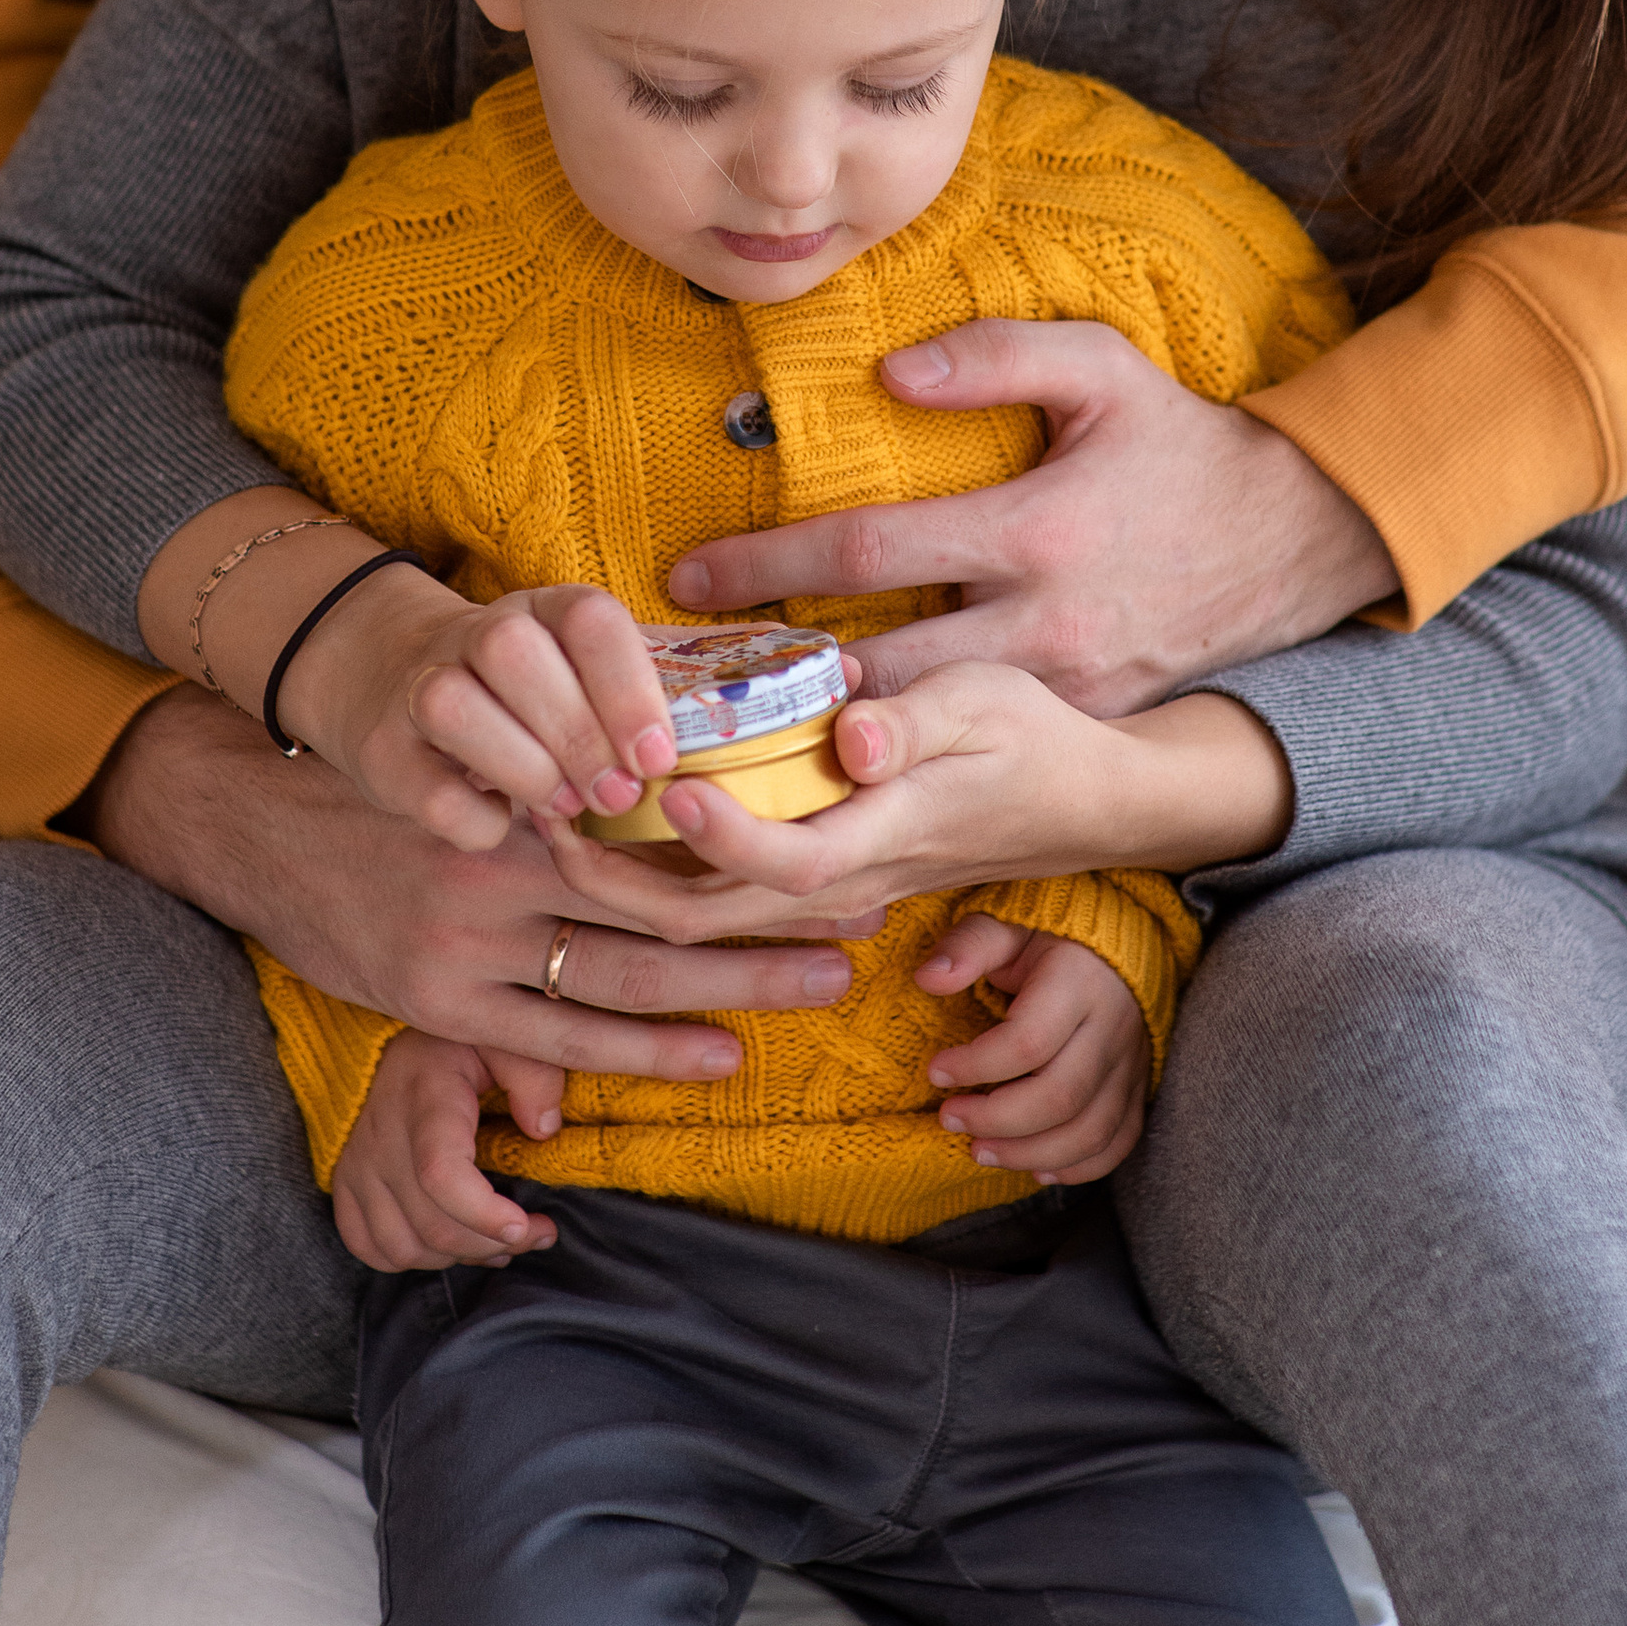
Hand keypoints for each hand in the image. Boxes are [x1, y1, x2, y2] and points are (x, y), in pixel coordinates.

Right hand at [78, 688, 877, 1069]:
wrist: (259, 821)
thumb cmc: (399, 787)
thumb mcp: (486, 768)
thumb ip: (568, 792)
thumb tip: (680, 793)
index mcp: (529, 795)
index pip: (660, 825)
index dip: (749, 843)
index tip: (830, 847)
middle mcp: (509, 867)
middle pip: (664, 901)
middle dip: (767, 920)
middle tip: (862, 925)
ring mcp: (472, 943)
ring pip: (626, 974)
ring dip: (733, 986)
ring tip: (819, 984)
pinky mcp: (438, 1002)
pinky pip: (558, 1036)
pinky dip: (643, 1051)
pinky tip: (717, 1053)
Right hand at [136, 487, 680, 851]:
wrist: (396, 681)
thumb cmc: (528, 699)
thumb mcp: (580, 681)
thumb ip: (629, 711)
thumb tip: (702, 775)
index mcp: (542, 610)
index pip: (587, 618)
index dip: (627, 687)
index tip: (658, 756)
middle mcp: (476, 634)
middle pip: (515, 653)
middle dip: (578, 733)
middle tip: (619, 796)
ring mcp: (417, 686)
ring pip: (455, 706)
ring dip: (523, 767)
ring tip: (565, 807)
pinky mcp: (382, 751)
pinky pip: (427, 787)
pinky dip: (473, 818)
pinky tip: (502, 823)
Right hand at [332, 1032, 567, 1272]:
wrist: (389, 1042)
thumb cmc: (456, 1044)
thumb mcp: (503, 1040)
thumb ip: (533, 1076)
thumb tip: (544, 1129)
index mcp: (426, 1101)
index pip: (440, 1173)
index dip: (483, 1213)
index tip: (526, 1225)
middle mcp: (383, 1139)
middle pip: (432, 1225)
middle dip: (495, 1244)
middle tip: (538, 1233)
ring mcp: (357, 1166)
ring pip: (404, 1249)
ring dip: (458, 1257)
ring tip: (498, 1240)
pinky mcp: (345, 1184)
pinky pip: (369, 1248)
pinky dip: (412, 1259)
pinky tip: (450, 1243)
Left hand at [529, 664, 1289, 942]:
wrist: (1086, 803)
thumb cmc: (1033, 737)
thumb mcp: (988, 702)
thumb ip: (916, 722)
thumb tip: (852, 736)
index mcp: (881, 839)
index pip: (781, 866)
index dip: (715, 841)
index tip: (662, 791)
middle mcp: (846, 885)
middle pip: (710, 920)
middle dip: (617, 880)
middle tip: (541, 817)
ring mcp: (832, 894)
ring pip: (705, 923)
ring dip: (621, 885)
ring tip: (547, 822)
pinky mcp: (824, 884)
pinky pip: (723, 906)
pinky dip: (657, 880)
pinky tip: (611, 830)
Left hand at [665, 322, 1396, 709]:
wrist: (1297, 540)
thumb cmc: (1181, 446)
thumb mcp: (1105, 369)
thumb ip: (997, 355)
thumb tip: (889, 373)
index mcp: (1034, 528)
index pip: (869, 548)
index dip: (769, 563)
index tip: (687, 576)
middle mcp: (1042, 625)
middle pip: (873, 668)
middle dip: (770, 688)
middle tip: (677, 692)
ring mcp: (1064, 690)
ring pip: (918, 734)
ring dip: (819, 741)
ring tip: (723, 739)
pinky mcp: (1082, 727)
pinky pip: (973, 754)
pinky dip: (897, 762)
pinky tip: (825, 763)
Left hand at [917, 927, 1151, 1182]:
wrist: (1115, 946)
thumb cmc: (1048, 937)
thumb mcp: (1007, 926)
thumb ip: (969, 945)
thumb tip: (927, 977)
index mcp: (1078, 981)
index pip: (1028, 1042)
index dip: (976, 1066)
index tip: (935, 1071)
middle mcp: (1112, 1026)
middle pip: (1060, 1096)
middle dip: (997, 1120)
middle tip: (950, 1120)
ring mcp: (1131, 1062)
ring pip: (1090, 1130)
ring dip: (1030, 1153)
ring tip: (980, 1151)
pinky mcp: (1137, 1085)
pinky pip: (1119, 1141)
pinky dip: (1078, 1166)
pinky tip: (1035, 1168)